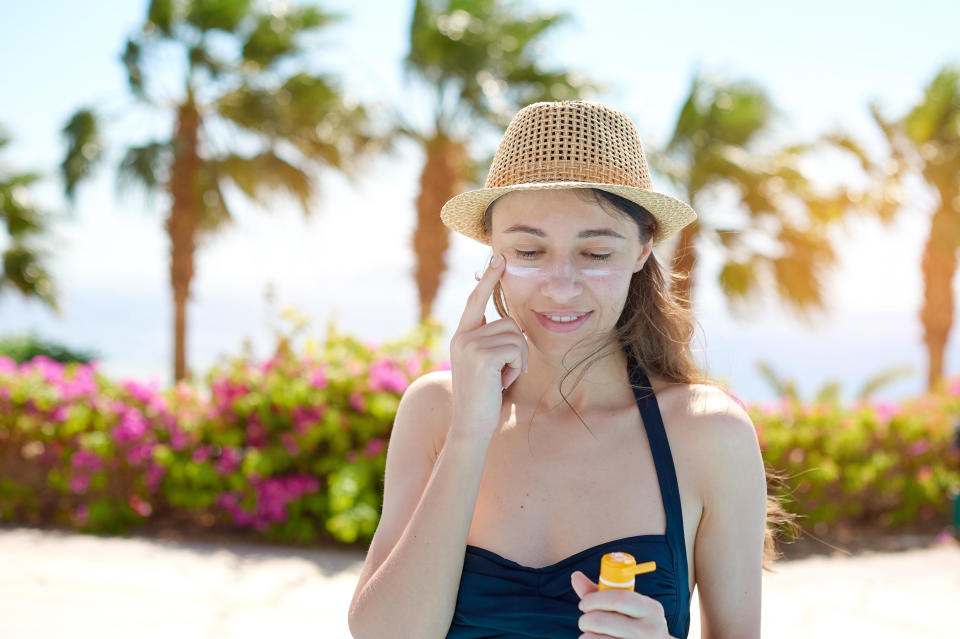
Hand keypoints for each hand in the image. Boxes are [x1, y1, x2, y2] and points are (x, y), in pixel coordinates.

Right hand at [448, 253, 528, 439]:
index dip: (488, 279)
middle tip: (504, 374)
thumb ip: (490, 342)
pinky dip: (517, 367)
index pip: (476, 300)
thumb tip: (510, 322)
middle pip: (509, 323)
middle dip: (517, 348)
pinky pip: (517, 349)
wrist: (471, 425)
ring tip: (501, 379)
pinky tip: (502, 382)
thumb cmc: (484, 399)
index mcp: (461, 336)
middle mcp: (463, 336)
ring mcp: (470, 344)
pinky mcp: (482, 355)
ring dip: (518, 360)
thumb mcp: (484, 364)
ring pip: (516, 336)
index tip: (499, 257)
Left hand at [571, 570, 670, 638]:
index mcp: (651, 609)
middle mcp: (650, 630)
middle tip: (584, 622)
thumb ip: (600, 593)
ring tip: (591, 635)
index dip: (593, 599)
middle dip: (585, 619)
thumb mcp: (625, 608)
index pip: (618, 598)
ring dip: (586, 636)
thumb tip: (575, 576)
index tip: (583, 604)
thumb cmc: (633, 625)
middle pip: (601, 621)